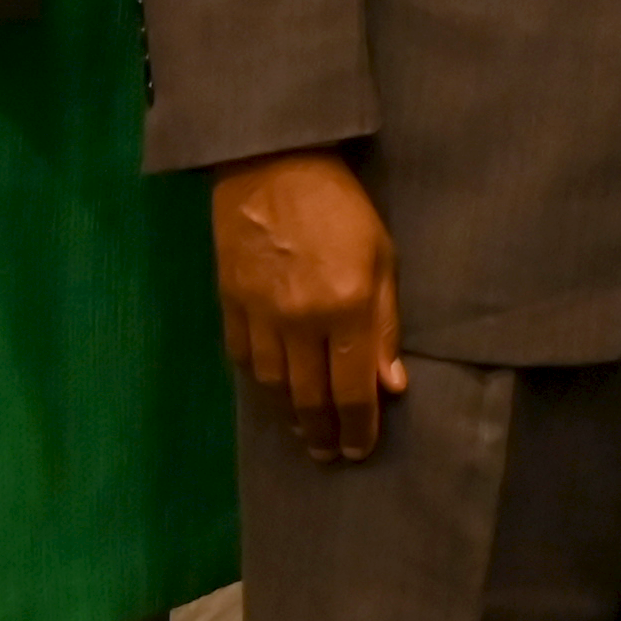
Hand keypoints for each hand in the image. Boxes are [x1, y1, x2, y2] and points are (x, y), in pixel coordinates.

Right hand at [211, 149, 408, 459]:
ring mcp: (259, 316)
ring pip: (273, 386)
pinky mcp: (229, 304)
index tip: (359, 451)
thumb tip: (392, 385)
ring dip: (289, 414)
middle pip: (309, 398)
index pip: (352, 390)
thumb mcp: (383, 258)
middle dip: (322, 433)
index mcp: (346, 309)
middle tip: (330, 455)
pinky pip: (244, 358)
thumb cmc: (343, 208)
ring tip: (304, 429)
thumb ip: (385, 325)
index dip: (357, 427)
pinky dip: (260, 380)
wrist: (274, 165)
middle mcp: (300, 322)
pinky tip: (272, 390)